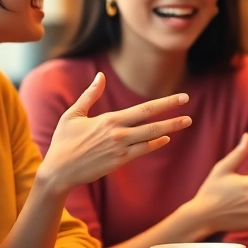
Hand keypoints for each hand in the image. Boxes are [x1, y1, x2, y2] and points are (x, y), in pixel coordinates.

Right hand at [38, 73, 192, 192]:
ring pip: (151, 136)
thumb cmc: (63, 142)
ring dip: (170, 128)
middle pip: (152, 122)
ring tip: (186, 122)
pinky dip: (155, 144)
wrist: (58, 171)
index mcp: (109, 120)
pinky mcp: (119, 162)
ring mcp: (120, 149)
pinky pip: (142, 151)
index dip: (165, 103)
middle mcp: (118, 133)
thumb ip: (90, 95)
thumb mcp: (73, 115)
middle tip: (189, 108)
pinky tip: (166, 139)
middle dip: (173, 115)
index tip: (182, 98)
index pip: (144, 109)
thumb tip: (100, 76)